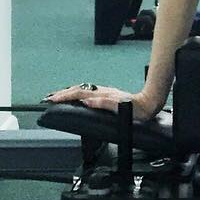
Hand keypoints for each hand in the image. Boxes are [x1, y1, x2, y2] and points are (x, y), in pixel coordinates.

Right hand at [42, 84, 162, 121]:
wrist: (149, 104)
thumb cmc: (137, 109)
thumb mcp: (120, 107)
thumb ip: (103, 103)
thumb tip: (87, 101)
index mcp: (103, 95)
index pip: (79, 94)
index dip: (65, 96)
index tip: (53, 99)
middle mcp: (104, 91)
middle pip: (79, 90)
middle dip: (63, 93)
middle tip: (50, 97)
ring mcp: (106, 92)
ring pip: (84, 90)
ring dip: (70, 92)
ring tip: (59, 95)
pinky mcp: (110, 95)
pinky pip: (90, 92)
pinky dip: (80, 93)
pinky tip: (79, 96)